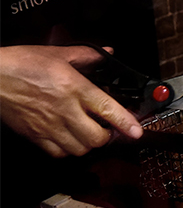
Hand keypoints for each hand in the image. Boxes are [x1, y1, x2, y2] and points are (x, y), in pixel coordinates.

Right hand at [0, 45, 142, 157]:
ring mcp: (49, 125)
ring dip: (89, 143)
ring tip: (88, 132)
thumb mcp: (58, 54)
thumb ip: (87, 56)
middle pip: (97, 137)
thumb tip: (107, 54)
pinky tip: (68, 138)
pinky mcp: (35, 135)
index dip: (127, 123)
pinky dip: (68, 150)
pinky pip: (58, 153)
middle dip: (107, 136)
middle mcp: (64, 109)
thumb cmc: (21, 64)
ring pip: (80, 149)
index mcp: (74, 87)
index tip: (137, 131)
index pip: (108, 109)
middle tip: (108, 128)